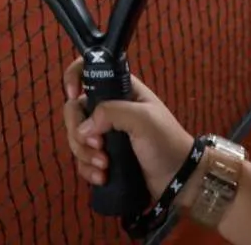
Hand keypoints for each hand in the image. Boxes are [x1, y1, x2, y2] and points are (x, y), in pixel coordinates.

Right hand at [63, 58, 195, 201]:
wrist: (178, 178)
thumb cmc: (165, 140)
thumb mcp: (143, 119)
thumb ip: (111, 113)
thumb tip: (83, 129)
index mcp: (120, 90)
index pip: (89, 72)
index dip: (74, 78)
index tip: (73, 94)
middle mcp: (109, 109)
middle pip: (75, 111)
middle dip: (79, 131)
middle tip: (98, 145)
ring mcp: (104, 134)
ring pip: (76, 137)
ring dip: (85, 154)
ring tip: (104, 166)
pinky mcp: (103, 157)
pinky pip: (82, 160)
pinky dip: (87, 169)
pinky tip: (102, 177)